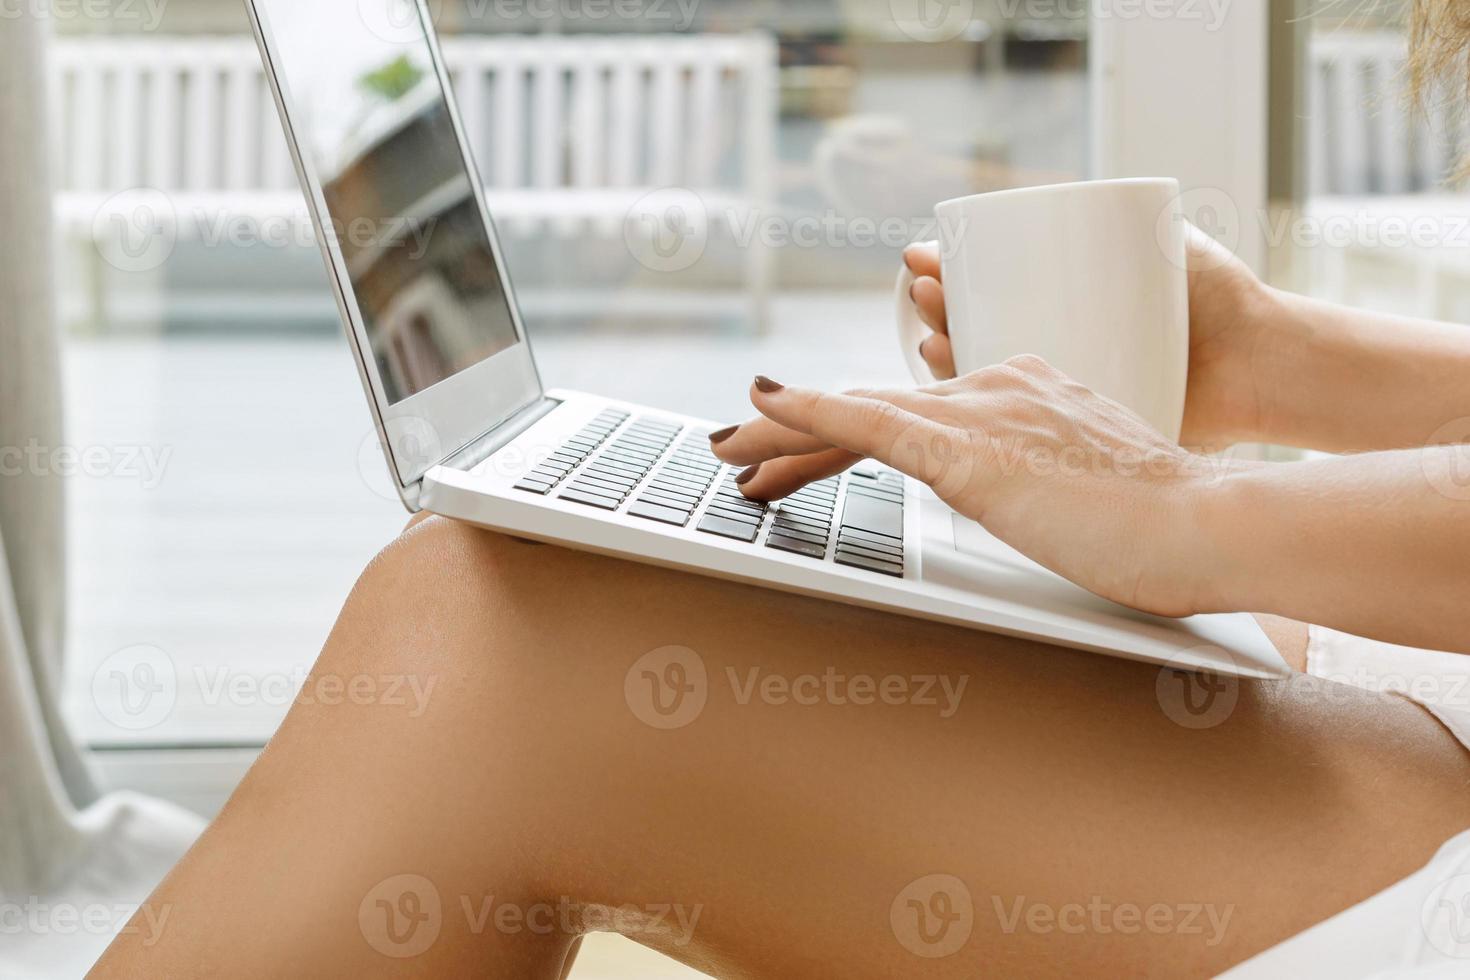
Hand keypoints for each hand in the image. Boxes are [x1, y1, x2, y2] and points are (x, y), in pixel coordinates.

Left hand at [712, 359, 1238, 617]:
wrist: (1207, 522)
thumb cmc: (1167, 525)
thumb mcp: (1090, 493)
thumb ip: (1051, 484)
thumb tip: (1030, 500)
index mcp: (1021, 398)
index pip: (912, 416)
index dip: (852, 432)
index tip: (810, 456)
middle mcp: (992, 392)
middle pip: (870, 411)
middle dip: (796, 436)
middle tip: (738, 454)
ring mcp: (978, 416)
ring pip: (853, 414)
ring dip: (779, 434)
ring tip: (724, 449)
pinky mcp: (967, 450)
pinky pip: (868, 421)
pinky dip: (809, 411)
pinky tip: (762, 405)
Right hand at [902, 224, 1269, 449]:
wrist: (1265, 365)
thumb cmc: (1221, 301)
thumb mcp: (1164, 238)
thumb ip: (1117, 216)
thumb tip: (1043, 201)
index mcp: (1062, 295)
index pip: (987, 283)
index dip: (949, 272)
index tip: (925, 258)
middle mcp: (1053, 338)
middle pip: (972, 325)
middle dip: (936, 310)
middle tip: (926, 293)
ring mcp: (1060, 386)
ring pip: (983, 376)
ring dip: (945, 358)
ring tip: (934, 340)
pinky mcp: (1072, 430)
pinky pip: (1015, 425)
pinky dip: (976, 417)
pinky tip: (960, 400)